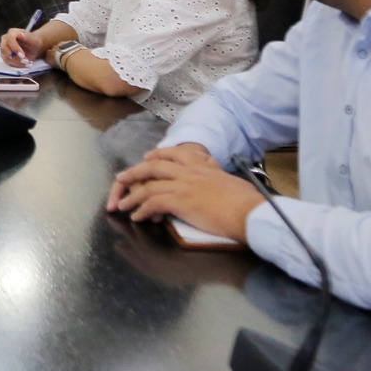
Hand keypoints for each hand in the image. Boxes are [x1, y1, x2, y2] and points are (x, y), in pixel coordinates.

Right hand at [0, 27, 46, 66]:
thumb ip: (27, 37)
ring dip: (17, 62)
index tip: (22, 55)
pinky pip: (8, 62)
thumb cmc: (33, 42)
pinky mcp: (5, 56)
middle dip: (15, 57)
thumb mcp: (33, 40)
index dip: (15, 48)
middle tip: (25, 61)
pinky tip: (25, 64)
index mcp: (12, 33)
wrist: (33, 48)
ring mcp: (4, 48)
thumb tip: (19, 34)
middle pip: (4, 49)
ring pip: (6, 57)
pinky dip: (17, 65)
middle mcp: (5, 40)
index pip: (9, 39)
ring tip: (28, 63)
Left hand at [105, 144, 262, 243]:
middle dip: (135, 172)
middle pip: (154, 166)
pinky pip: (152, 203)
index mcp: (203, 166)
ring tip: (121, 205)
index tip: (147, 157)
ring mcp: (183, 185)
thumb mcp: (230, 181)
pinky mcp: (180, 201)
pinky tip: (137, 217)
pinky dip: (141, 210)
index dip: (158, 154)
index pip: (175, 153)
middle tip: (121, 178)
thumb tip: (214, 184)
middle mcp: (190, 172)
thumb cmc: (247, 202)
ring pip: (148, 186)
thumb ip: (216, 178)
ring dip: (132, 197)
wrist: (250, 212)